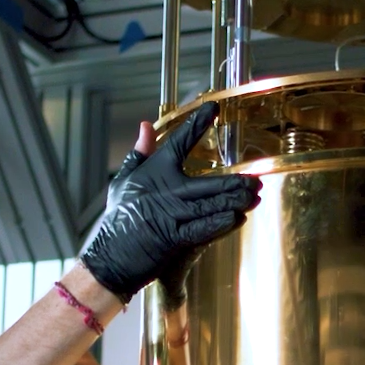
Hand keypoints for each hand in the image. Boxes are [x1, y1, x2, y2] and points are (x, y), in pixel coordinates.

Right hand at [78, 101, 259, 301]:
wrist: (108, 255)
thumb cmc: (118, 217)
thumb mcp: (123, 181)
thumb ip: (139, 153)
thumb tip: (146, 125)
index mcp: (154, 172)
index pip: (178, 142)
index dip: (196, 124)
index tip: (213, 109)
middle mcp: (166, 190)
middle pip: (209, 182)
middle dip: (236, 182)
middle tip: (256, 180)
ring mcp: (172, 215)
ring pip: (211, 205)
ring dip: (236, 201)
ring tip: (255, 197)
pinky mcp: (174, 238)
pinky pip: (203, 229)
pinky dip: (221, 223)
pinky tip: (238, 218)